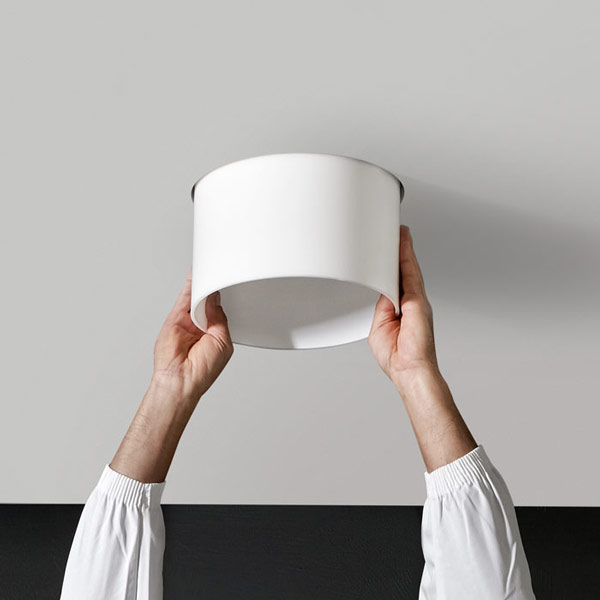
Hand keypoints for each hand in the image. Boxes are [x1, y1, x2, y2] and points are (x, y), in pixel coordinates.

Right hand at [152, 268, 233, 402]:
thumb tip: (215, 299)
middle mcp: (201, 326)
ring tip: (211, 269)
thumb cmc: (203, 370)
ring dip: (204, 283)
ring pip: (197, 296)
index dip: (224, 298)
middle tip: (222, 273)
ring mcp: (187, 321)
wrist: (182, 379)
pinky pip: (184, 298)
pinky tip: (197, 274)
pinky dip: (190, 285)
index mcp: (215, 333)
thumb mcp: (222, 341)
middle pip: (208, 300)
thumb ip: (219, 318)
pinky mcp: (175, 318)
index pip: (220, 310)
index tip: (231, 284)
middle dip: (215, 288)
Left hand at [368, 225, 438, 389]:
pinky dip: (406, 257)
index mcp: (400, 308)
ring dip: (402, 249)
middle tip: (392, 232)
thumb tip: (381, 290)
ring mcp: (416, 300)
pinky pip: (410, 274)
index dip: (391, 265)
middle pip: (403, 270)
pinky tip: (402, 244)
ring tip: (397, 231)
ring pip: (408, 268)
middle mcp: (411, 301)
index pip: (395, 280)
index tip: (386, 250)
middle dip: (399, 251)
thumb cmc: (396, 356)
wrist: (410, 370)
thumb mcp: (379, 325)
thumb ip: (381, 306)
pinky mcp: (418, 301)